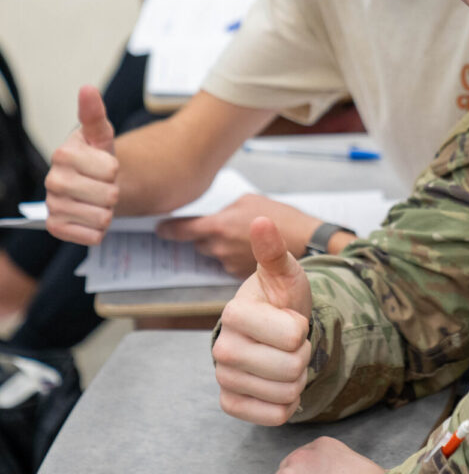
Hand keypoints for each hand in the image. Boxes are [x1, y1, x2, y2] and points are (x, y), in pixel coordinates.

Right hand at [44, 85, 118, 245]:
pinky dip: (98, 230)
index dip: (116, 170)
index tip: (105, 166)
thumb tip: (87, 88)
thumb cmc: (96, 157)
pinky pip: (92, 236)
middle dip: (113, 192)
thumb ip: (94, 114)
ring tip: (97, 201)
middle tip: (103, 185)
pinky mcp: (55, 228)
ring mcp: (52, 205)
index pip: (111, 170)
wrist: (91, 184)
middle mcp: (52, 180)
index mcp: (63, 154)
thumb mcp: (100, 135)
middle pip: (108, 196)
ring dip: (107, 211)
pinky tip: (90, 217)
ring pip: (102, 217)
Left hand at [157, 195, 317, 277]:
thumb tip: (216, 216)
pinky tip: (249, 247)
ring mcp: (228, 263)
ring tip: (241, 235)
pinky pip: (228, 263)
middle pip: (198, 243)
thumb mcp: (249, 200)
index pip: (182, 230)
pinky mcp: (239, 273)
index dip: (168, 229)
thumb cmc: (279, 217)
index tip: (160, 228)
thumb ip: (226, 210)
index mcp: (217, 226)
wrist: (303, 242)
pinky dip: (233, 256)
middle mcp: (219, 248)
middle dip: (203, 236)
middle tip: (219, 226)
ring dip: (221, 246)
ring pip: (214, 253)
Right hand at [213, 217, 312, 425]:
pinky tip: (280, 384)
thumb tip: (261, 220)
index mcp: (234, 312)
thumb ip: (273, 251)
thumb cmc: (282, 299)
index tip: (292, 319)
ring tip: (286, 359)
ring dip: (297, 379)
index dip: (302, 329)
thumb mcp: (285, 273)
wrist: (275, 331)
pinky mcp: (230, 403)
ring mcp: (223, 378)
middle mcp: (222, 347)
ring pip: (285, 394)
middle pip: (291, 367)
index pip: (291, 335)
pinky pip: (273, 417)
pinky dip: (287, 404)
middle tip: (293, 342)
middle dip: (303, 355)